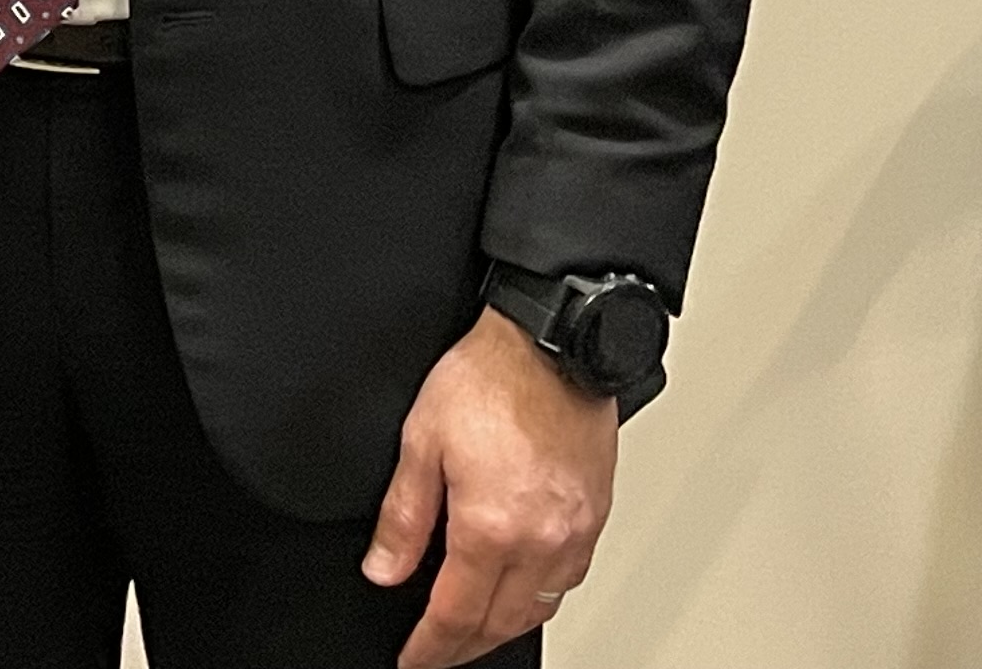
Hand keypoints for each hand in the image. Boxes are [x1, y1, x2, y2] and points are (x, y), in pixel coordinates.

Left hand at [365, 309, 617, 664]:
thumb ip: (403, 515)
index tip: (414, 660)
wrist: (552, 346)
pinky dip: (539, 598)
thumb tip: (385, 568)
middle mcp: (542, 540)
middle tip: (438, 653)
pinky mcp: (596, 517)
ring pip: (539, 608)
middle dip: (465, 646)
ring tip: (473, 632)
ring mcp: (575, 532)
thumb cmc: (487, 379)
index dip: (431, 646)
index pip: (456, 613)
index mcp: (492, 526)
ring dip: (503, 628)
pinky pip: (568, 579)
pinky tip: (521, 592)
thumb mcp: (420, 441)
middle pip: (501, 622)